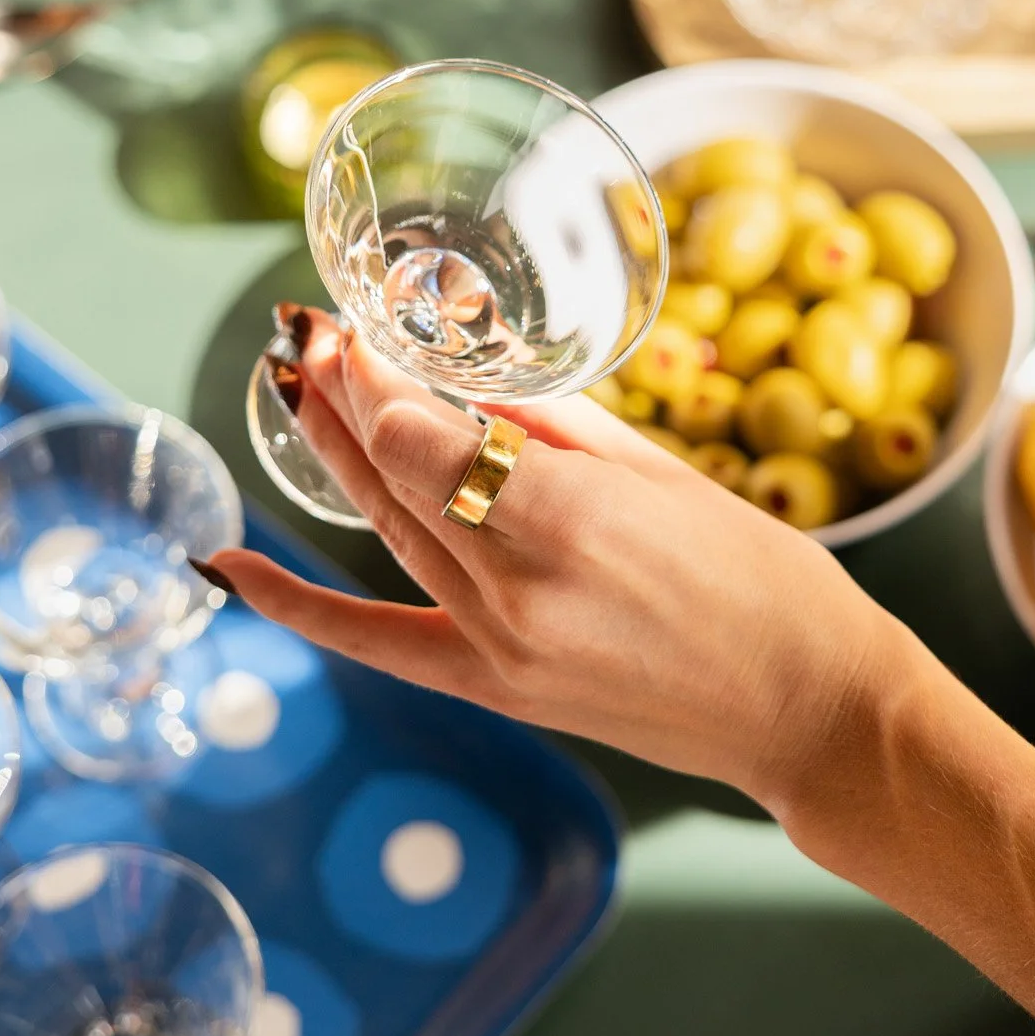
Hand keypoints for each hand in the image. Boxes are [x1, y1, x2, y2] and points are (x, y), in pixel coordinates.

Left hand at [210, 310, 915, 812]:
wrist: (808, 708)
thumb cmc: (767, 580)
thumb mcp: (666, 473)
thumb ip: (554, 426)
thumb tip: (469, 380)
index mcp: (568, 520)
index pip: (420, 436)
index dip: (370, 376)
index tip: (349, 327)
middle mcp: (517, 588)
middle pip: (392, 476)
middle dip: (342, 398)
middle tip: (307, 337)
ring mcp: (501, 648)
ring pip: (388, 535)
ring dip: (334, 457)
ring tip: (297, 389)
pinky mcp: (497, 690)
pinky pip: (375, 639)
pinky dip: (296, 604)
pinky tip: (226, 568)